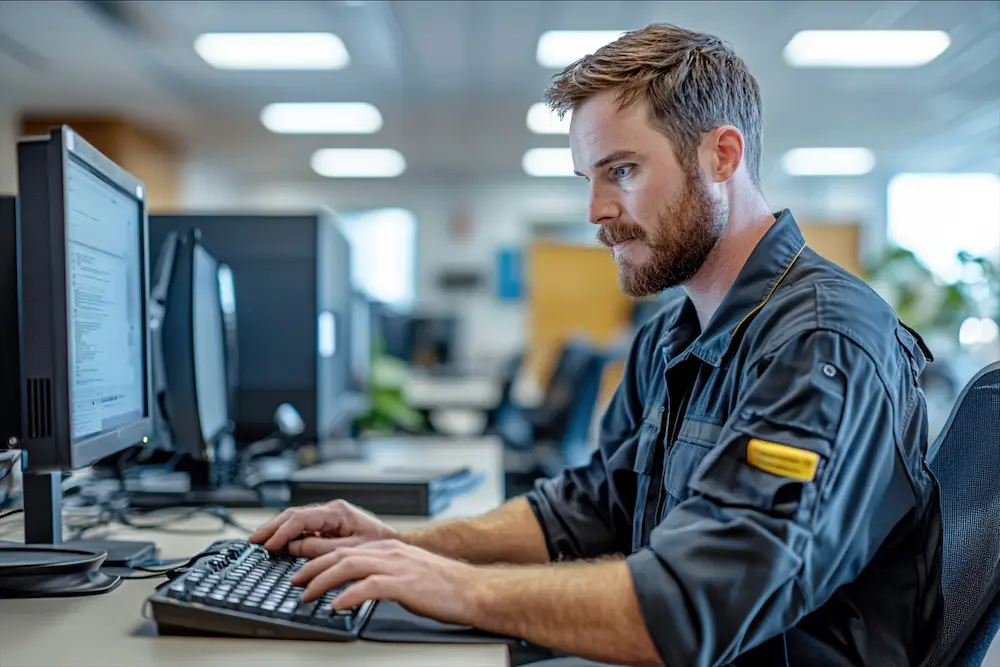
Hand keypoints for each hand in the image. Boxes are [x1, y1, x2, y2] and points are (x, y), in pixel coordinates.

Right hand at [249, 500, 398, 556]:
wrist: (395, 543)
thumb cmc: (379, 545)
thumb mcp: (350, 550)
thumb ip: (321, 549)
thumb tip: (293, 548)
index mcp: (338, 512)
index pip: (302, 518)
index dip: (282, 532)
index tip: (269, 546)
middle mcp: (331, 510)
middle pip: (294, 515)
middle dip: (272, 527)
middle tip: (253, 540)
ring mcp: (329, 516)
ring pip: (296, 519)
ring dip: (277, 530)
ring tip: (259, 541)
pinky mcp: (328, 524)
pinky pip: (303, 527)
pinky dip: (287, 534)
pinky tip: (276, 542)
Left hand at [291, 539, 484, 626]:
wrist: (474, 590)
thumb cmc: (445, 587)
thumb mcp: (409, 573)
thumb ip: (385, 574)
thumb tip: (359, 588)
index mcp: (390, 549)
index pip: (346, 549)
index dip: (320, 560)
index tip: (303, 572)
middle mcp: (390, 553)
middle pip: (341, 555)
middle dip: (312, 568)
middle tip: (295, 583)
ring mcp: (397, 567)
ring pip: (349, 566)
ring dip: (322, 581)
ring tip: (307, 595)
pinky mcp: (405, 584)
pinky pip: (369, 587)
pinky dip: (348, 595)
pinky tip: (336, 606)